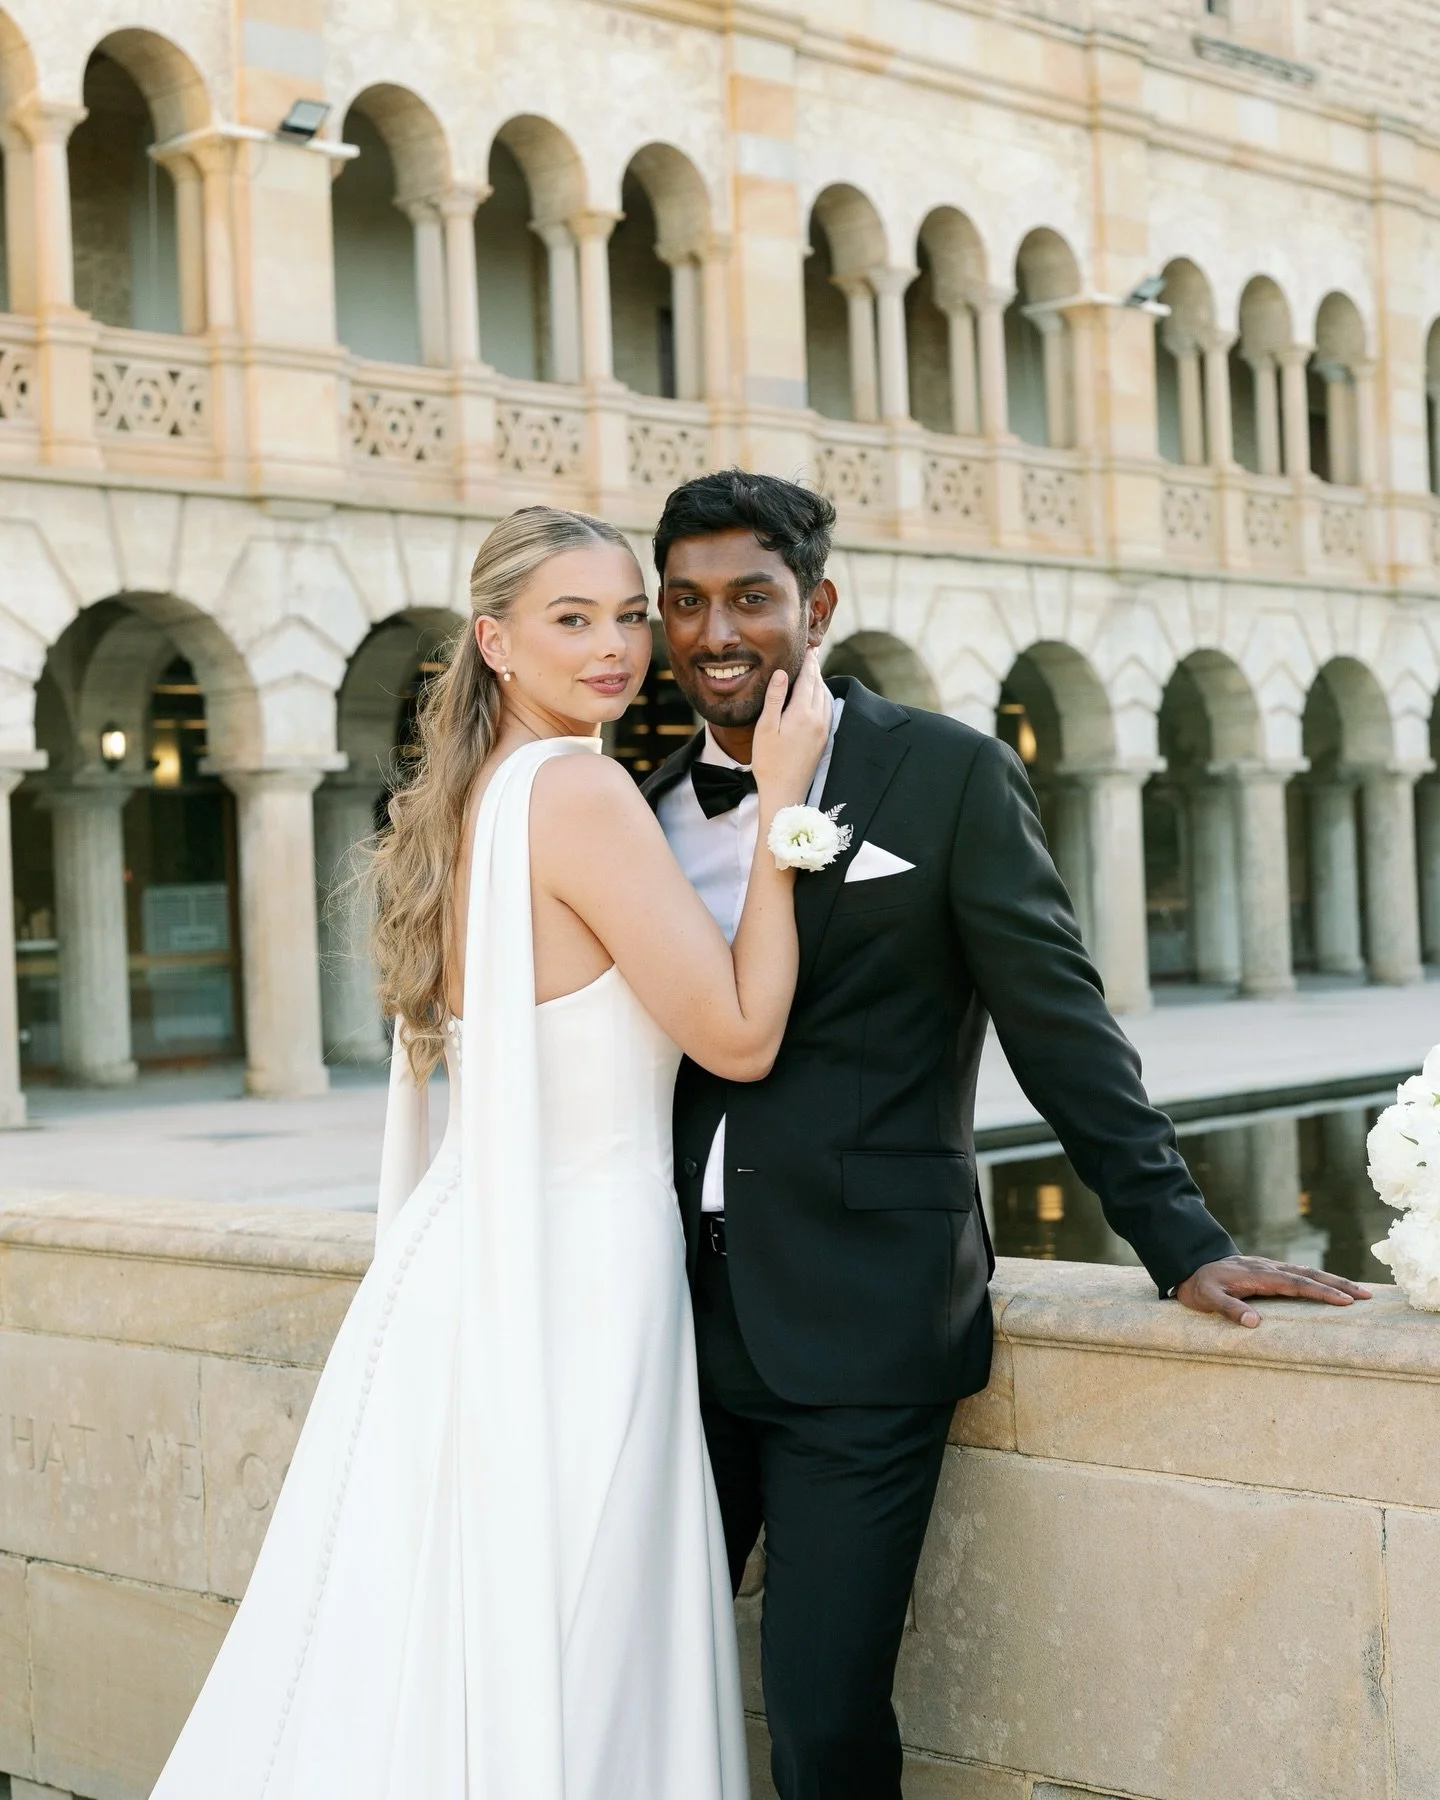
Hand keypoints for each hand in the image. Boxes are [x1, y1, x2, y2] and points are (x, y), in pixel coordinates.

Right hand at [750, 651, 830, 807]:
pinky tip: (817, 696)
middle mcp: (818, 719)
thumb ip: (774, 699)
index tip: (809, 647)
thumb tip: (781, 673)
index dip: (808, 662)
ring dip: (820, 682)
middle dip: (815, 669)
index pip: (808, 679)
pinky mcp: (823, 739)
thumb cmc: (769, 761)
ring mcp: (823, 729)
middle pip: (819, 686)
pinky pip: (827, 710)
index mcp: (803, 713)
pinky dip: (823, 697)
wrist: (785, 791)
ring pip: (825, 697)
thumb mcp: (765, 728)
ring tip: (813, 671)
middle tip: (812, 653)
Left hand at [1175, 1255, 1370, 1327]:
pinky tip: (1332, 1286)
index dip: (1321, 1292)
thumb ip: (1229, 1310)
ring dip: (1333, 1281)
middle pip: (1309, 1274)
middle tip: (1366, 1295)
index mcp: (1258, 1275)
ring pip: (1307, 1272)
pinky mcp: (1269, 1271)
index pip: (1296, 1284)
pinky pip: (1300, 1274)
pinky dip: (1320, 1279)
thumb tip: (1255, 1323)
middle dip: (1338, 1284)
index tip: (1344, 1301)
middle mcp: (1269, 1268)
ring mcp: (1270, 1268)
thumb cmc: (1201, 1286)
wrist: (1191, 1265)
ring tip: (1359, 1292)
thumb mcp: (1208, 1299)